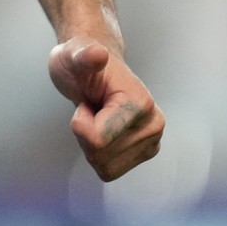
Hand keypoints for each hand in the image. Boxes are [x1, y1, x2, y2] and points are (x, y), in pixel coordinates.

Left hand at [47, 37, 164, 180]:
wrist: (92, 68)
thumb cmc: (80, 62)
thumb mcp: (72, 56)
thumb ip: (83, 56)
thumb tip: (98, 54)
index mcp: (140, 103)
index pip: (97, 140)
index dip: (80, 123)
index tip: (88, 102)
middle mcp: (154, 124)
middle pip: (100, 156)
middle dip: (85, 135)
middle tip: (92, 109)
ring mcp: (152, 141)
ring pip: (105, 167)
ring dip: (91, 145)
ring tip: (98, 117)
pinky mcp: (146, 153)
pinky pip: (110, 172)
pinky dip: (99, 155)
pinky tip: (103, 131)